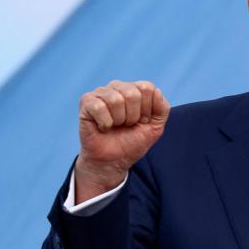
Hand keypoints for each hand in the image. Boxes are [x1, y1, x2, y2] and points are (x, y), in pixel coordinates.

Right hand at [75, 80, 169, 202]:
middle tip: (127, 125)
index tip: (141, 122)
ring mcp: (100, 93)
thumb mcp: (155, 127)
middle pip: (132, 93)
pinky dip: (105, 123)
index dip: (147, 110)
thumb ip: (162, 108)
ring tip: (115, 126)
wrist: (114, 161)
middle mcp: (117, 87)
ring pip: (116, 99)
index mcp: (134, 89)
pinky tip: (103, 127)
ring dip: (119, 120)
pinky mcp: (86, 102)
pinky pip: (99, 107)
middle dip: (133, 116)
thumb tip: (156, 90)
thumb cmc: (133, 142)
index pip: (147, 88)